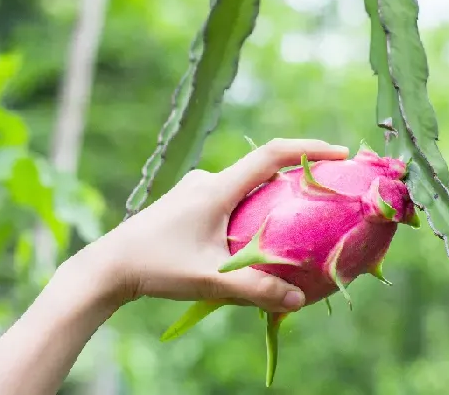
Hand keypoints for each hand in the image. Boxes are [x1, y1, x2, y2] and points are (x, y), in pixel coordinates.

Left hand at [86, 138, 348, 313]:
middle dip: (296, 173)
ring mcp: (195, 189)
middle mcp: (207, 180)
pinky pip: (230, 195)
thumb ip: (255, 289)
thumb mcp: (209, 280)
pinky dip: (251, 205)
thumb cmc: (157, 268)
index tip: (339, 153)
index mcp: (216, 189)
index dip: (308, 149)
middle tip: (325, 189)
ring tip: (295, 215)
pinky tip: (254, 232)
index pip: (271, 155)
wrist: (109, 265)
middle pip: (261, 168)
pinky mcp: (187, 201)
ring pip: (244, 183)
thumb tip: (298, 299)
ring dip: (271, 192)